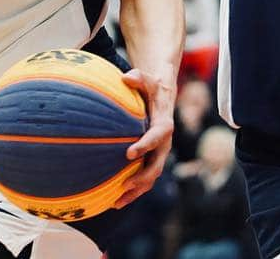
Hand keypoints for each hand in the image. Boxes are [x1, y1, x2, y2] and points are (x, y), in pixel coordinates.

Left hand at [114, 66, 175, 207]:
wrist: (162, 96)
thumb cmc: (151, 87)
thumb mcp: (147, 79)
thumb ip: (138, 78)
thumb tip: (126, 77)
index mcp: (164, 124)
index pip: (157, 136)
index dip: (146, 145)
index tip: (129, 153)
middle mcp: (164, 143)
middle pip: (156, 165)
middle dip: (141, 177)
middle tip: (124, 184)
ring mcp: (158, 154)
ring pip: (150, 178)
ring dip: (135, 191)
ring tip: (116, 202)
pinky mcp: (151, 160)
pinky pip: (144, 179)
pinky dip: (132, 191)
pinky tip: (114, 200)